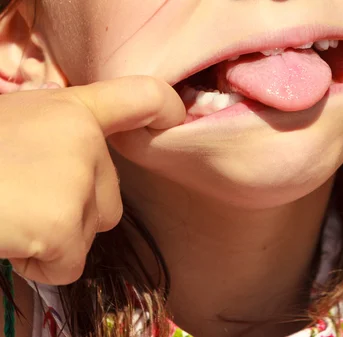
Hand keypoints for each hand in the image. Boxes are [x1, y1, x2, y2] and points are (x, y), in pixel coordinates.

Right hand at [0, 76, 184, 284]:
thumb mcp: (13, 127)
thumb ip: (53, 139)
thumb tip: (68, 169)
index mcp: (69, 110)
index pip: (140, 97)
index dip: (165, 108)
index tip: (174, 118)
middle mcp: (85, 140)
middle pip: (109, 196)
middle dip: (72, 211)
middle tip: (20, 200)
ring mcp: (78, 181)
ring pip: (90, 231)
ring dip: (55, 237)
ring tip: (10, 217)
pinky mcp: (64, 225)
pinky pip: (69, 264)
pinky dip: (39, 264)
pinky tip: (8, 239)